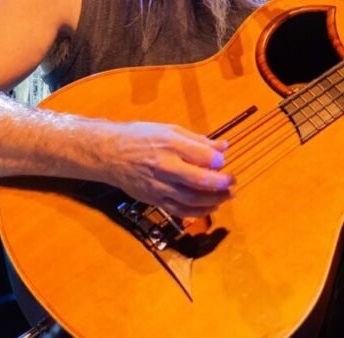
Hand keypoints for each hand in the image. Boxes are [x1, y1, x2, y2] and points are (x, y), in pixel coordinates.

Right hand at [109, 121, 233, 217]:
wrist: (111, 155)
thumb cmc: (141, 138)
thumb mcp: (169, 130)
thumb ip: (198, 140)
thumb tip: (223, 146)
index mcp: (169, 145)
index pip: (201, 155)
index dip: (217, 160)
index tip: (223, 160)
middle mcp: (164, 167)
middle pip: (198, 180)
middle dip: (220, 183)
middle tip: (233, 181)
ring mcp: (159, 186)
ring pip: (191, 199)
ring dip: (214, 200)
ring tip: (228, 196)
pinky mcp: (154, 200)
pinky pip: (179, 210)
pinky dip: (198, 212)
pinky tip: (210, 207)